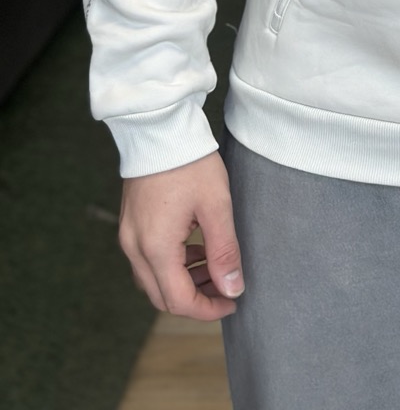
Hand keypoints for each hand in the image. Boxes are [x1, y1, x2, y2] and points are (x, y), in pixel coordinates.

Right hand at [118, 150, 244, 320]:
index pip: (178, 300)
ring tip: (214, 266)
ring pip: (153, 280)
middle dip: (196, 299)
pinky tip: (195, 248)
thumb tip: (233, 289)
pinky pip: (148, 259)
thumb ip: (224, 251)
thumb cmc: (190, 163)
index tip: (233, 302)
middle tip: (225, 287)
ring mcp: (128, 236)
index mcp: (156, 248)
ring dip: (183, 282)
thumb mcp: (216, 206)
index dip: (208, 309)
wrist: (160, 129)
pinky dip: (172, 264)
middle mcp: (135, 248)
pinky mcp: (130, 224)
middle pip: (162, 296)